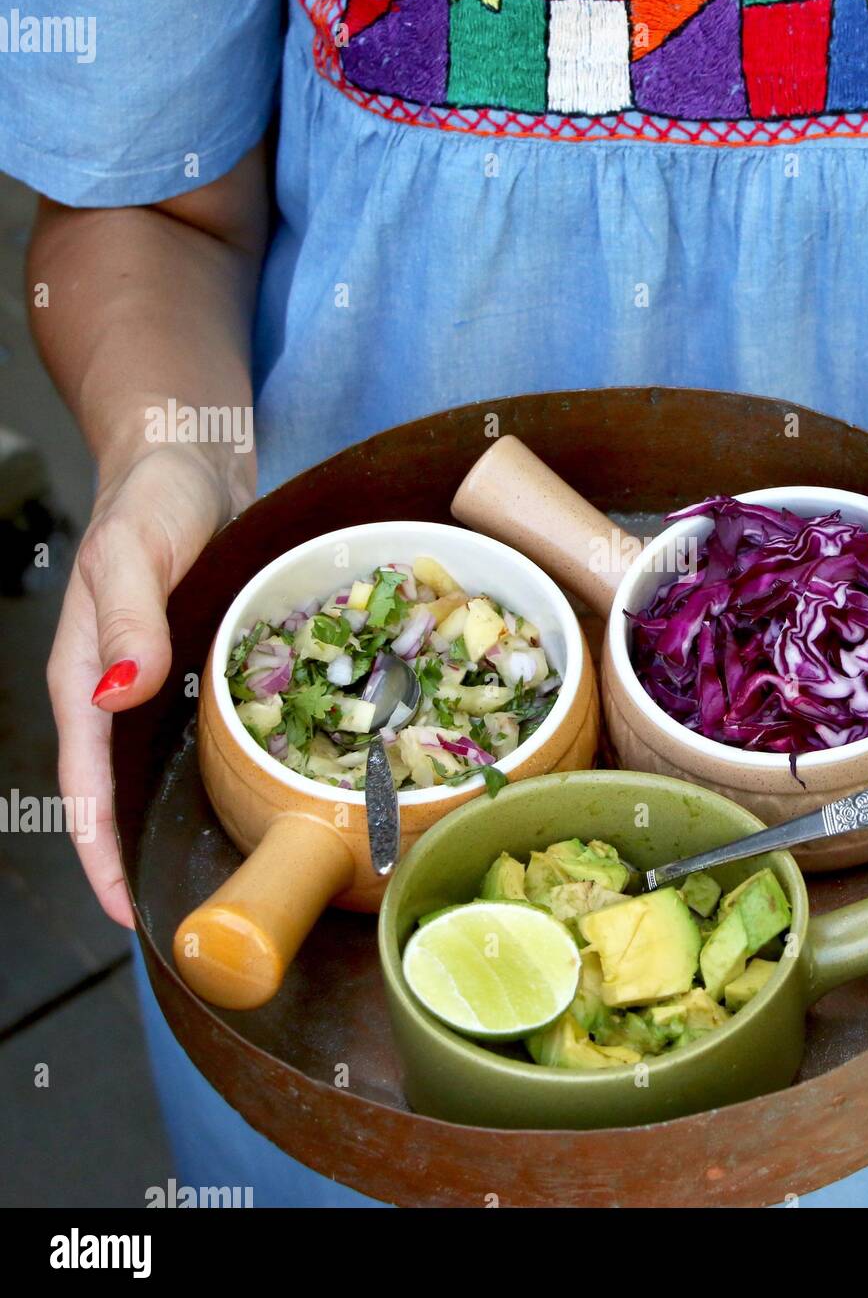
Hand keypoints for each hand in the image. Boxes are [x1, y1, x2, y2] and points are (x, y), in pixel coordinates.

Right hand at [47, 445, 252, 925]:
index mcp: (88, 675)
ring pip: (171, 769)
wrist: (190, 460)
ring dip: (191, 820)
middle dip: (146, 856)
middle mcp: (125, 691)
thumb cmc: (151, 498)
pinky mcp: (207, 667)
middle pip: (126, 793)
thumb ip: (126, 623)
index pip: (86, 784)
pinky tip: (269, 795)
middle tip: (195, 919)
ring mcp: (167, 683)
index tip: (126, 911)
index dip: (102, 850)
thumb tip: (116, 695)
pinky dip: (233, 769)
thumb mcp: (133, 553)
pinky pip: (215, 731)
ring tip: (232, 878)